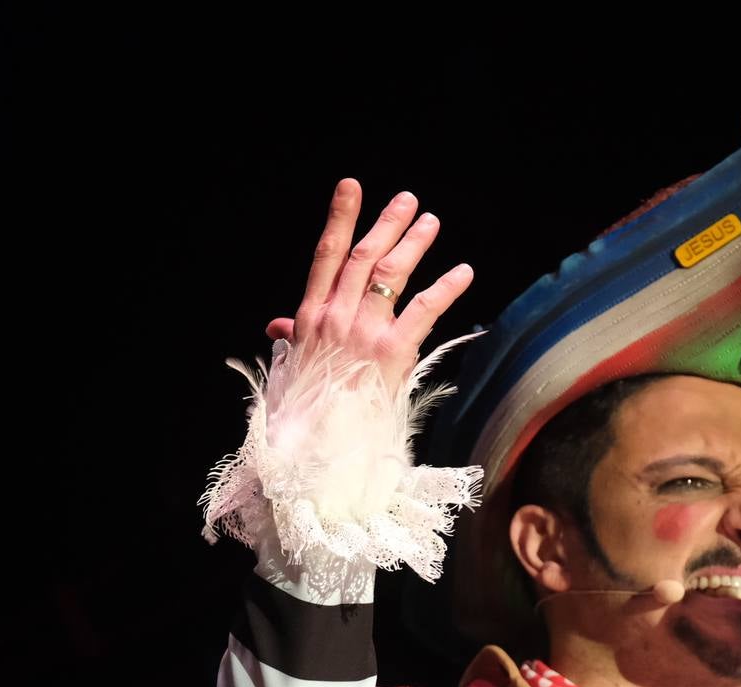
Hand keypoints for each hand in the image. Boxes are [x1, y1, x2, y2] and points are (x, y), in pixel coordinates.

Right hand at [264, 178, 472, 391]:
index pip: (326, 255)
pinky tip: (463, 271)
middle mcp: (337, 316)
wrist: (321, 444)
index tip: (351, 187)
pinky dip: (446, 287)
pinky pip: (424, 310)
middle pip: (363, 257)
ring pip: (391, 274)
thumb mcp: (294, 365)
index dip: (340, 218)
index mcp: (312, 316)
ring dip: (414, 244)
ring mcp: (364, 331)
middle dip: (387, 224)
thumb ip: (294, 337)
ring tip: (430, 222)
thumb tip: (278, 324)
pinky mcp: (393, 351)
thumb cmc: (310, 405)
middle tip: (407, 200)